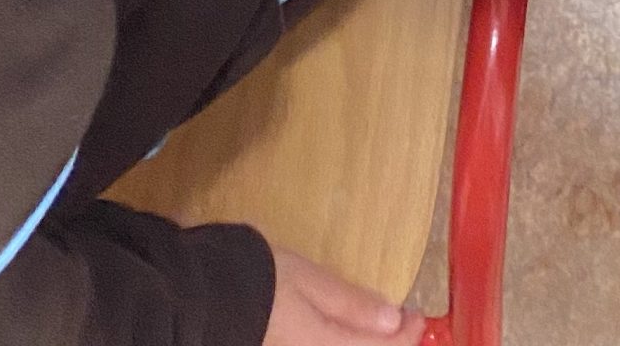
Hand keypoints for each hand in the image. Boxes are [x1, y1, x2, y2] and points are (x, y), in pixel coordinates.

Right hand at [264, 245, 408, 342]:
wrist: (202, 298)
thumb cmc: (259, 280)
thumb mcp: (309, 281)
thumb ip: (350, 305)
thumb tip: (393, 321)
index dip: (406, 335)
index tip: (418, 312)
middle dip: (388, 345)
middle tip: (403, 322)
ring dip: (366, 345)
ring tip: (378, 328)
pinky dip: (346, 343)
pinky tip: (346, 332)